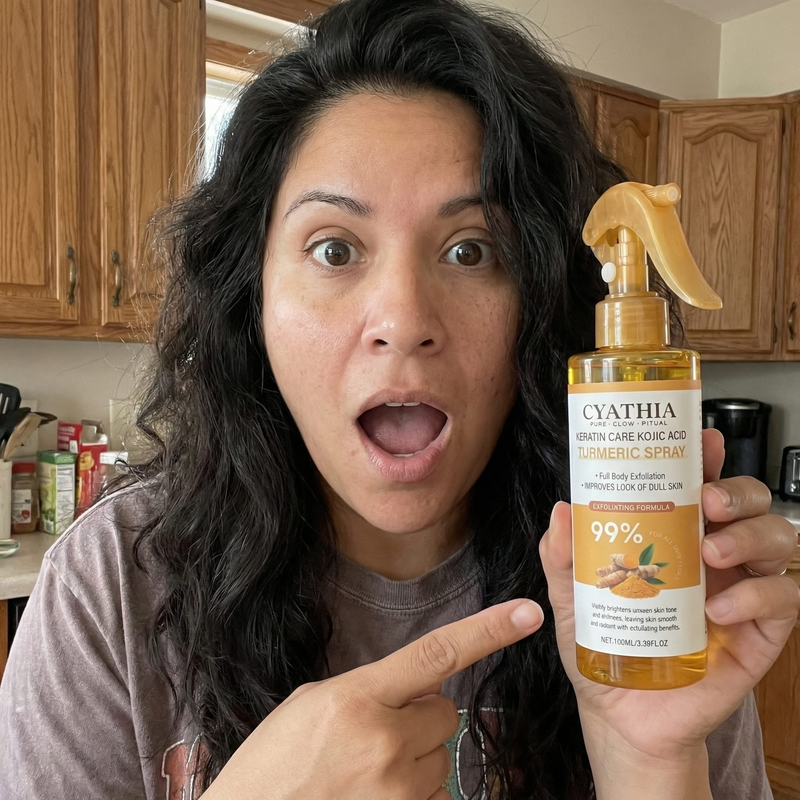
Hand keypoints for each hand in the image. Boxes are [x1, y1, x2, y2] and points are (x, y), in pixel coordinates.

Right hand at [202, 598, 542, 798]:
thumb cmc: (272, 766)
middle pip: (445, 715)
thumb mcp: (312, 705)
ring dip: (413, 763)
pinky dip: (410, 797)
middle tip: (374, 737)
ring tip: (362, 777)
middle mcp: (385, 742)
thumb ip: (371, 688)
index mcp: (357, 698)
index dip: (487, 630)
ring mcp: (397, 792)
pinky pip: (434, 799)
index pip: (437, 653)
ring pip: (439, 760)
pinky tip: (371, 796)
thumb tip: (425, 686)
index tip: (527, 613)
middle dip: (420, 720)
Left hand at [541, 429, 799, 798]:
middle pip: (752, 503)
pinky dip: (759, 597)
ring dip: (752, 536)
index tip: (702, 441)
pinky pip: (785, 600)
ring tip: (712, 552)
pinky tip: (719, 613)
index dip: (709, 458)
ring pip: (779, 541)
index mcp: (675, 537)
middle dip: (738, 491)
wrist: (621, 715)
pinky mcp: (762, 633)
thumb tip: (562, 510)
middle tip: (708, 502)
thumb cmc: (603, 647)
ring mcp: (743, 591)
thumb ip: (563, 557)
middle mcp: (715, 556)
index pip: (702, 485)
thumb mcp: (573, 598)